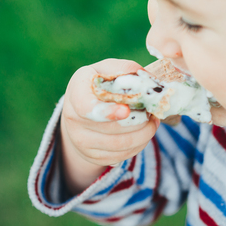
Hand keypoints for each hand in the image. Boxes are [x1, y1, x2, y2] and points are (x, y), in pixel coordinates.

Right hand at [60, 59, 159, 194]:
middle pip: (112, 128)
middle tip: (152, 112)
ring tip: (152, 122)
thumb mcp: (110, 69)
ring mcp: (80, 141)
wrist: (82, 111)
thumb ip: (128, 70)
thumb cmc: (101, 84)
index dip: (107, 111)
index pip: (87, 107)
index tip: (126, 111)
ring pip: (121, 144)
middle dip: (140, 121)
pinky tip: (143, 133)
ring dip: (144, 133)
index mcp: (77, 91)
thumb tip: (150, 83)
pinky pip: (122, 155)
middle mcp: (72, 118)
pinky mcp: (92, 156)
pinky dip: (139, 144)